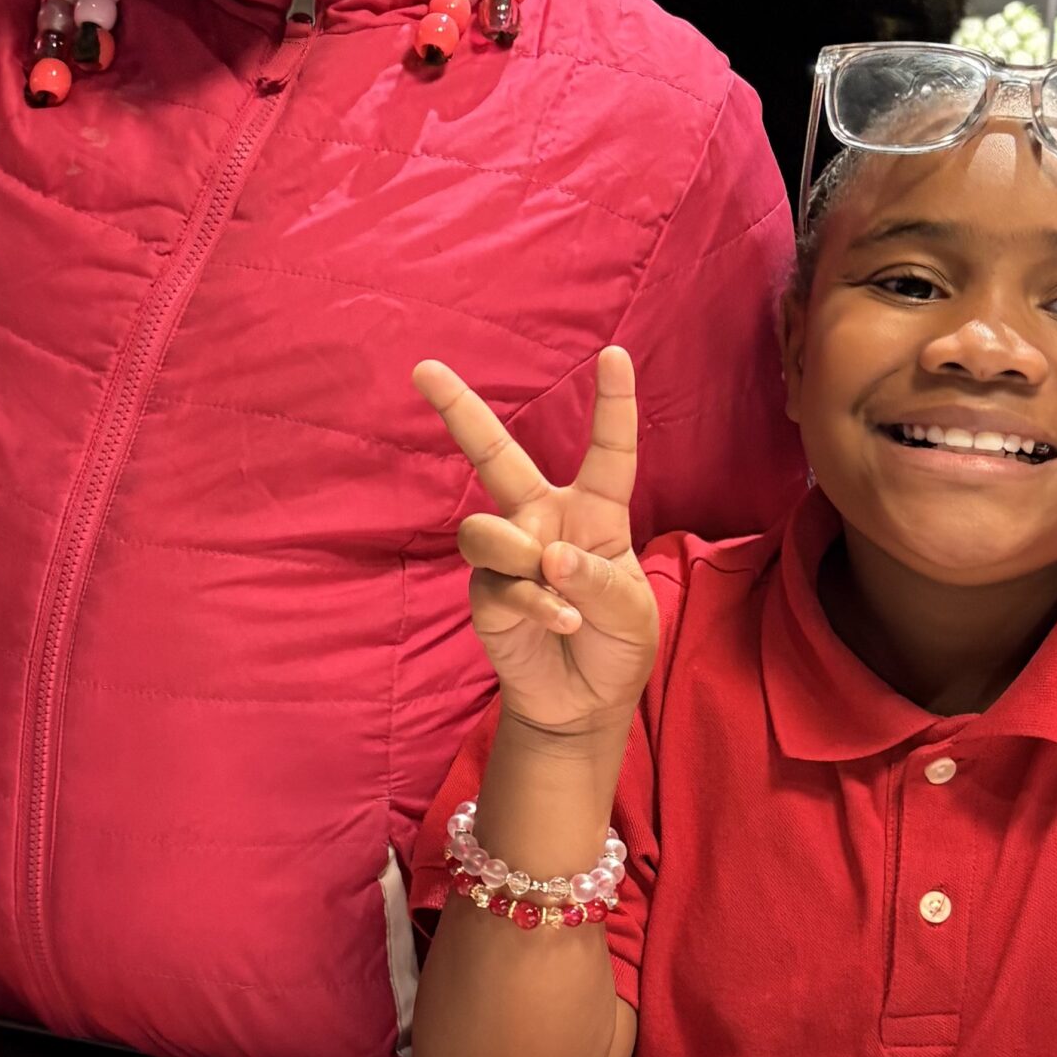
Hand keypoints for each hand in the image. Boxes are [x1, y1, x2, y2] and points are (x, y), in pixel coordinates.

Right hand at [414, 347, 661, 740]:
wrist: (581, 702)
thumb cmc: (617, 643)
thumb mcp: (633, 612)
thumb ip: (598, 579)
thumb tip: (548, 556)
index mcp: (594, 512)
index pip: (608, 451)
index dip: (613, 404)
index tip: (613, 354)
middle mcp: (543, 520)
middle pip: (496, 454)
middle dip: (458, 409)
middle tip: (424, 368)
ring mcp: (509, 555)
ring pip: (486, 529)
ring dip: (521, 558)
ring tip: (558, 596)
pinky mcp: (485, 592)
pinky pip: (495, 581)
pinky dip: (533, 602)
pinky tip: (560, 622)